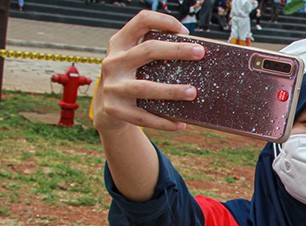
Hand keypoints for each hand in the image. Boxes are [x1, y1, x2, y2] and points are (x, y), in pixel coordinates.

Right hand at [93, 11, 202, 134]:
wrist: (106, 108)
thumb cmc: (131, 79)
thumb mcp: (134, 61)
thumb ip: (153, 54)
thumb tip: (195, 53)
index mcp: (119, 44)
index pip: (141, 21)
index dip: (163, 21)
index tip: (184, 30)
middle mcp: (113, 62)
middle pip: (147, 50)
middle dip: (176, 50)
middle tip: (200, 53)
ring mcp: (112, 86)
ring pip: (145, 88)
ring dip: (171, 91)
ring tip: (193, 93)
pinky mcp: (115, 109)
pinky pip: (143, 117)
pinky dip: (163, 122)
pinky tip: (181, 124)